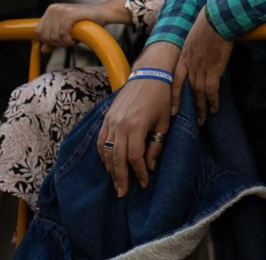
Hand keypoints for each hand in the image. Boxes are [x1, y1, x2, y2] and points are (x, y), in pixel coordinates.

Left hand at [36, 2, 98, 52]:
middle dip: (57, 43)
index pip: (39, 31)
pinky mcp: (69, 13)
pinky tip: (75, 40)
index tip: (60, 42)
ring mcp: (61, 10)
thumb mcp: (66, 30)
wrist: (102, 14)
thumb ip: (53, 39)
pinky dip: (69, 40)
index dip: (48, 41)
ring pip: (54, 35)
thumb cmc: (85, 21)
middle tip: (68, 42)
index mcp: (51, 10)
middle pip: (46, 35)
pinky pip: (63, 33)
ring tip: (73, 40)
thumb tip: (43, 49)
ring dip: (64, 43)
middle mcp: (54, 8)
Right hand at [97, 47, 177, 196]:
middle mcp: (120, 124)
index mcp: (136, 126)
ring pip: (106, 151)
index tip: (144, 183)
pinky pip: (100, 140)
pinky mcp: (107, 117)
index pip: (135, 157)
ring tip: (115, 182)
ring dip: (110, 169)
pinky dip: (102, 154)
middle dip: (120, 178)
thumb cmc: (161, 96)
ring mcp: (111, 120)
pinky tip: (108, 164)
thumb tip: (149, 166)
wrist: (149, 73)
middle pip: (117, 158)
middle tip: (122, 193)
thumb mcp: (164, 121)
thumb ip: (156, 144)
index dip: (139, 173)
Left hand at [173, 8, 233, 124]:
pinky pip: (211, 90)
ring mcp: (200, 68)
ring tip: (203, 120)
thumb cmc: (209, 22)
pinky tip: (214, 108)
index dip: (174, 96)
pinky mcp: (213, 69)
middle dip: (189, 107)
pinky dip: (212, 101)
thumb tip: (201, 49)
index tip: (173, 109)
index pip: (175, 80)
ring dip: (201, 108)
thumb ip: (196, 45)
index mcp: (184, 57)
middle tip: (191, 119)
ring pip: (199, 94)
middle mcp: (190, 65)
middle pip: (187, 91)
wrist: (217, 19)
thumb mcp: (196, 34)